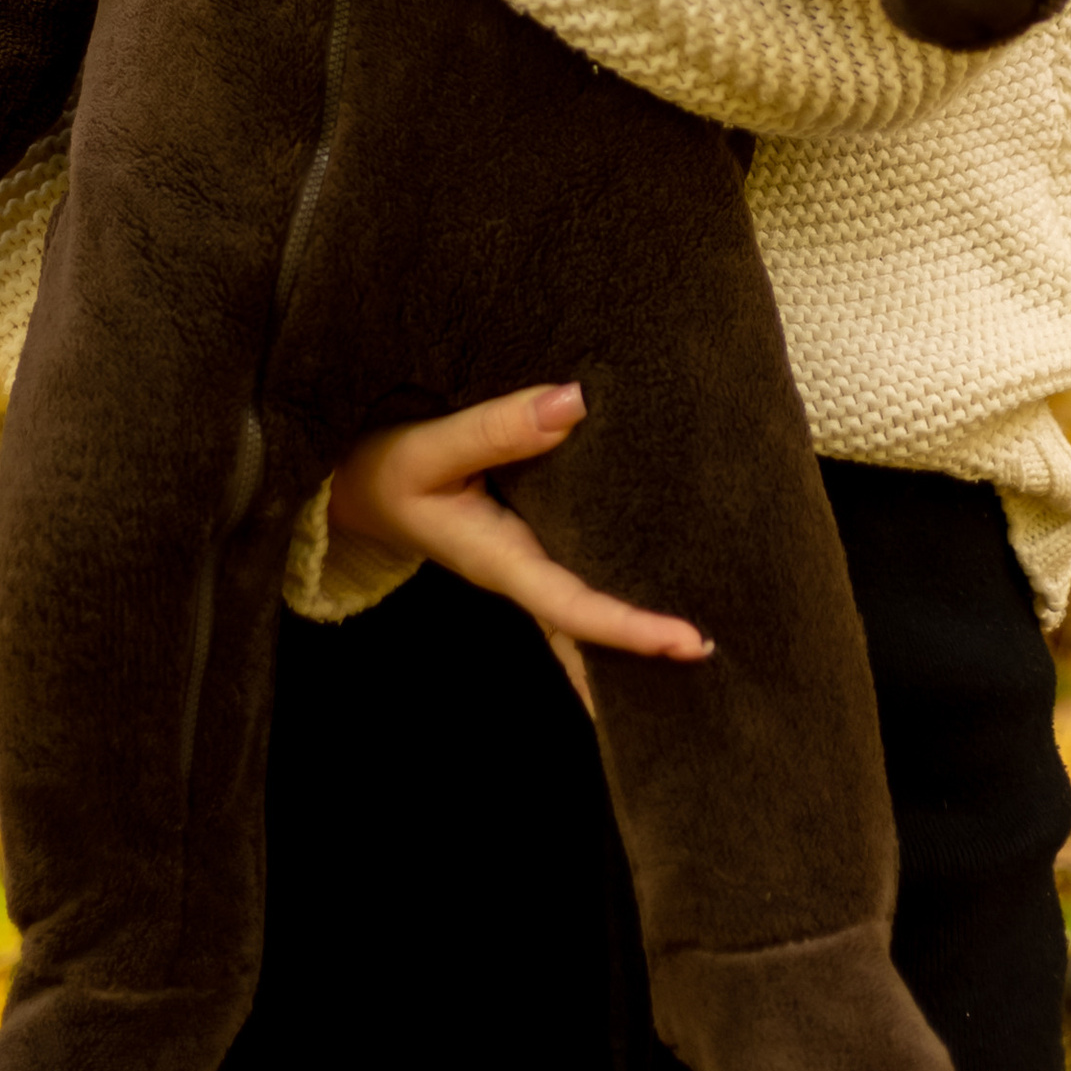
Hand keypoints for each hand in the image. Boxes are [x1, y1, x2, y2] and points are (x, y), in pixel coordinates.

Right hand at [329, 384, 711, 679]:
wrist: (350, 486)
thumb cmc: (383, 469)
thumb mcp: (427, 449)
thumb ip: (496, 429)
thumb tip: (575, 404)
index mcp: (500, 561)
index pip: (575, 607)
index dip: (632, 629)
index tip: (690, 642)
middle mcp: (521, 573)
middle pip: (593, 631)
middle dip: (649, 656)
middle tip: (720, 667)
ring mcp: (526, 563)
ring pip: (588, 613)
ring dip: (637, 634)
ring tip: (706, 647)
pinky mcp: (529, 542)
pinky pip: (579, 577)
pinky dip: (615, 597)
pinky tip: (655, 593)